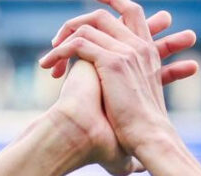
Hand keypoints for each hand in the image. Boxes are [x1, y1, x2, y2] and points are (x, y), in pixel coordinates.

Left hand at [41, 0, 195, 156]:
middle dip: (74, 23)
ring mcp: (126, 51)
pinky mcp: (113, 62)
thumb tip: (112, 93)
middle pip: (101, 15)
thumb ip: (128, 84)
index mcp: (147, 51)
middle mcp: (138, 46)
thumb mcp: (139, 98)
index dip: (111, 1)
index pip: (131, 11)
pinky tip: (49, 68)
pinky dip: (59, 53)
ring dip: (62, 41)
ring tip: (51, 63)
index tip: (93, 3)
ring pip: (85, 27)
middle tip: (57, 41)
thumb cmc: (143, 127)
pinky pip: (78, 44)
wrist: (151, 137)